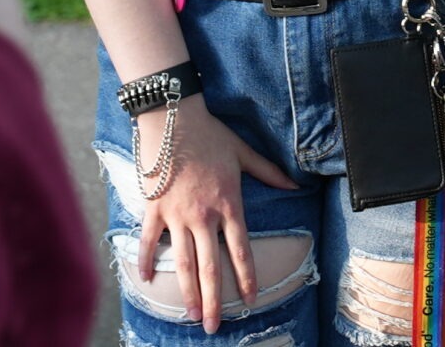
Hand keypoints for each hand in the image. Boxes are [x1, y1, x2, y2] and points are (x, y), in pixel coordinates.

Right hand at [134, 96, 298, 334]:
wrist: (174, 118)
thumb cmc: (211, 134)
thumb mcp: (244, 153)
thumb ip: (270, 173)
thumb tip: (297, 185)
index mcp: (228, 205)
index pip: (240, 250)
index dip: (247, 278)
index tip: (250, 300)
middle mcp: (204, 216)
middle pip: (211, 267)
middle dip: (213, 300)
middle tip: (212, 326)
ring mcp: (177, 215)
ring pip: (183, 262)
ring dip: (186, 291)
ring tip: (189, 314)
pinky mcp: (154, 209)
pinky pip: (150, 241)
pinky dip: (147, 261)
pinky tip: (147, 282)